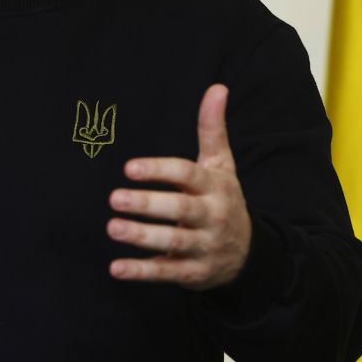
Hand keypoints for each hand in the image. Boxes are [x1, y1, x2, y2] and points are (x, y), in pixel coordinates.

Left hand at [106, 83, 250, 289]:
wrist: (249, 254)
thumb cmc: (223, 200)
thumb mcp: (221, 166)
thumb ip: (212, 129)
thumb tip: (217, 87)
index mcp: (214, 187)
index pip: (188, 175)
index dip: (160, 170)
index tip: (129, 168)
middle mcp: (212, 216)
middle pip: (181, 210)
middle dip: (149, 205)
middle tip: (114, 198)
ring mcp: (204, 247)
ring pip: (174, 242)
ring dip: (142, 236)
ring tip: (112, 227)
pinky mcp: (194, 273)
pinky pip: (167, 273)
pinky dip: (142, 272)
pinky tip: (116, 268)